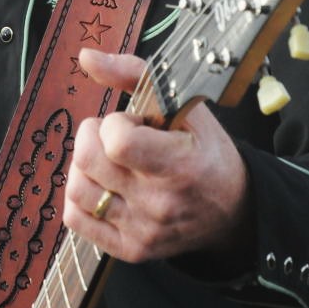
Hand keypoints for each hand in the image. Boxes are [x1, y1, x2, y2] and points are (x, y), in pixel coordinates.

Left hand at [62, 48, 251, 264]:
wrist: (232, 209)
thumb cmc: (204, 148)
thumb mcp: (182, 102)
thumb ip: (132, 73)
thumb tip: (85, 57)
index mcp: (179, 163)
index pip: (117, 141)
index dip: (114, 123)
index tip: (131, 122)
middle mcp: (159, 203)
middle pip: (88, 160)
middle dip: (92, 135)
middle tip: (114, 135)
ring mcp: (144, 230)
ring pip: (76, 188)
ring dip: (84, 164)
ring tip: (108, 159)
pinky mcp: (131, 250)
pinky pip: (76, 219)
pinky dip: (82, 196)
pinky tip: (103, 183)